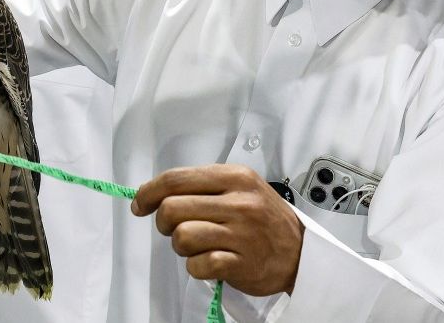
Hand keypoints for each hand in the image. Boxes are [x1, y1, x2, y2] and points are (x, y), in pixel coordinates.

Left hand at [132, 164, 302, 295]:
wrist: (303, 253)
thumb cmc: (264, 219)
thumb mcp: (240, 187)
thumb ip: (201, 185)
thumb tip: (153, 192)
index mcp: (235, 177)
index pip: (176, 178)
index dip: (149, 192)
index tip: (140, 203)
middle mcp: (239, 202)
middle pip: (172, 208)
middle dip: (164, 221)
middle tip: (175, 228)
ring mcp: (242, 234)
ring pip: (181, 237)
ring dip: (181, 246)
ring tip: (197, 245)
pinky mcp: (242, 264)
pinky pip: (198, 265)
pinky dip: (196, 267)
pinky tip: (209, 262)